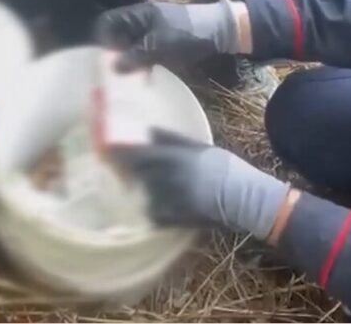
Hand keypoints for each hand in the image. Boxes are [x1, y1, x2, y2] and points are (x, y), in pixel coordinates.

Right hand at [94, 0, 242, 72]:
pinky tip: (142, 77)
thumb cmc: (188, 33)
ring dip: (127, 61)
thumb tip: (113, 67)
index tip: (102, 61)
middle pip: (117, 35)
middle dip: (112, 54)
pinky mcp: (161, 42)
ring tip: (125, 80)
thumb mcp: (160, 45)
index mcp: (137, 15)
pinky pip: (143, 52)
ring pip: (130, 46)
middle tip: (111, 75)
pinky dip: (140, 63)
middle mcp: (140, 21)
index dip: (102, 39)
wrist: (219, 31)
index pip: (108, 22)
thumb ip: (136, 56)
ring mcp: (151, 31)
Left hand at [108, 131, 289, 238]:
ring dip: (140, 189)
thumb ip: (172, 139)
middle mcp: (165, 178)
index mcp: (171, 159)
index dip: (119, 151)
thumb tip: (148, 131)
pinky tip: (155, 206)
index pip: (137, 154)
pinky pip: (154, 214)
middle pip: (136, 174)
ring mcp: (168, 199)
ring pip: (143, 193)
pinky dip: (152, 210)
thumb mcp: (199, 147)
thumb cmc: (224, 168)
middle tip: (119, 166)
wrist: (243, 198)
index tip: (106, 148)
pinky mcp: (174, 218)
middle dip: (126, 170)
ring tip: (141, 185)